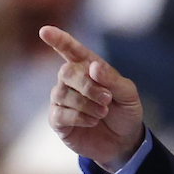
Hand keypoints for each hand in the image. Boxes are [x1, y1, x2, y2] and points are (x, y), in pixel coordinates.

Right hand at [42, 26, 144, 172]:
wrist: (124, 142)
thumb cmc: (124, 112)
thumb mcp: (127, 94)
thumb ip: (111, 78)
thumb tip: (92, 67)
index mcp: (87, 68)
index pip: (70, 50)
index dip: (58, 39)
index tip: (45, 31)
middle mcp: (70, 81)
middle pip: (66, 72)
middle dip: (88, 86)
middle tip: (107, 99)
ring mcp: (62, 100)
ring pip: (63, 94)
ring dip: (87, 104)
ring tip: (103, 112)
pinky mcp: (58, 120)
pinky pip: (60, 113)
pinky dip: (79, 117)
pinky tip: (92, 121)